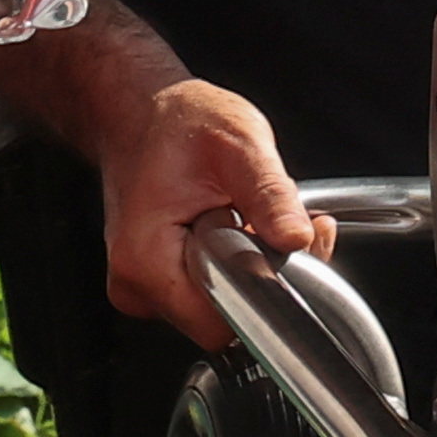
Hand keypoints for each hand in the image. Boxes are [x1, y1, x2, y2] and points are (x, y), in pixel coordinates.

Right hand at [102, 76, 330, 346]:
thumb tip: (299, 240)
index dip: (267, 292)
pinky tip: (238, 226)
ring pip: (222, 305)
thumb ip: (270, 195)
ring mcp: (144, 288)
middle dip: (265, 274)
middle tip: (278, 221)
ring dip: (252, 267)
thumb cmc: (176, 121)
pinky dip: (235, 264)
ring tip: (251, 216)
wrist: (139, 113)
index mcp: (146, 260)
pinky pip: (210, 291)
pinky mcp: (158, 282)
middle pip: (225, 319)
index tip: (288, 249)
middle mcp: (137, 285)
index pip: (222, 324)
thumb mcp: (239, 144)